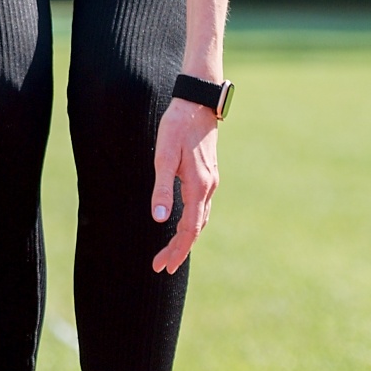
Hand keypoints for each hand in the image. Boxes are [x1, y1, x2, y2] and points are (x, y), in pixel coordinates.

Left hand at [151, 97, 219, 273]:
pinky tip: (182, 225)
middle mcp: (208, 187)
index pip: (189, 229)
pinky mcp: (208, 175)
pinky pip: (201, 208)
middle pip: (196, 229)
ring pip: (200, 219)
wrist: (198, 103)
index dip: (176, 250)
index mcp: (198, 186)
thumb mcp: (164, 156)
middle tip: (162, 267)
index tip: (162, 266)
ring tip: (170, 253)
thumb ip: (162, 188)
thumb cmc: (176, 127)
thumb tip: (159, 219)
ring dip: (186, 238)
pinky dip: (192, 223)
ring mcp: (211, 181)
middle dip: (179, 250)